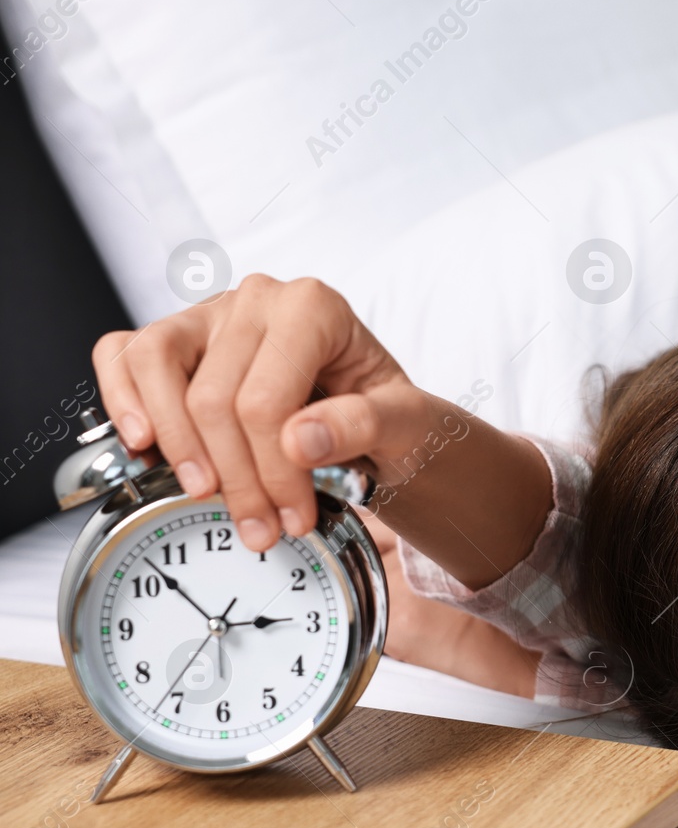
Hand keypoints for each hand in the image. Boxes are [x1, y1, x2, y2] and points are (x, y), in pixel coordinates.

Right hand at [93, 275, 432, 552]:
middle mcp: (258, 300)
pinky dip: (121, 399)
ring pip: (155, 367)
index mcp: (313, 308)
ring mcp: (211, 315)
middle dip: (235, 478)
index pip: (265, 401)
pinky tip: (143, 444)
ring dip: (176, 444)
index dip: (271, 471)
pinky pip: (122, 354)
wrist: (377, 414)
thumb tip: (300, 440)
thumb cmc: (388, 412)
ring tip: (204, 491)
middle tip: (260, 527)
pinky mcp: (178, 336)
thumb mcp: (406, 423)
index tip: (292, 517)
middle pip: (212, 397)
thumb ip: (364, 425)